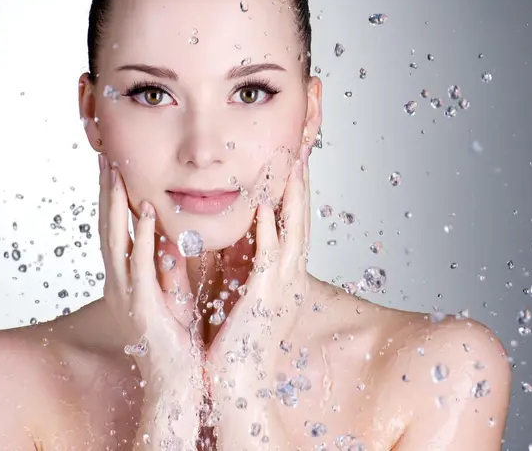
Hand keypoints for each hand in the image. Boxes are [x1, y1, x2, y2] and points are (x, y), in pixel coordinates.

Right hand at [97, 154, 203, 386]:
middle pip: (107, 227)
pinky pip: (140, 264)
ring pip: (115, 239)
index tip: (113, 167)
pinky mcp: (141, 304)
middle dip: (105, 192)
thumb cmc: (176, 338)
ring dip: (115, 205)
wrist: (175, 378)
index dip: (112, 198)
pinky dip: (142, 236)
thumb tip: (173, 235)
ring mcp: (126, 292)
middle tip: (104, 157)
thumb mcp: (174, 292)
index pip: (116, 230)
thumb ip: (170, 265)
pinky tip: (146, 211)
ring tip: (115, 172)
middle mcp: (119, 281)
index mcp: (126, 278)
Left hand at [204, 146, 310, 387]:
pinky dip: (270, 230)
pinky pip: (271, 256)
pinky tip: (267, 206)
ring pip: (293, 230)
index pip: (291, 223)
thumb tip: (230, 238)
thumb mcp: (240, 291)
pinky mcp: (265, 296)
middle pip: (300, 219)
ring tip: (292, 164)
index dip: (293, 192)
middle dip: (300, 185)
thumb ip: (239, 263)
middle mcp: (288, 276)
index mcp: (282, 274)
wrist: (237, 381)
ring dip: (292, 196)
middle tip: (300, 150)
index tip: (290, 162)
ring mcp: (281, 285)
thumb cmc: (235, 339)